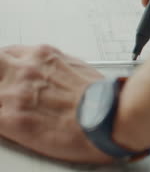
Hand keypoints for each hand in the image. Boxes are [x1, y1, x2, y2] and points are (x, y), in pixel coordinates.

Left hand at [0, 45, 112, 163]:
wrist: (109, 118)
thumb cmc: (103, 98)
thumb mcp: (80, 69)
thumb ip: (59, 68)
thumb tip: (56, 74)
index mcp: (43, 56)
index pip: (8, 54)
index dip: (8, 66)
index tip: (10, 74)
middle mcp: (25, 70)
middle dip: (0, 74)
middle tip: (10, 89)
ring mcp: (15, 94)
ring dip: (3, 100)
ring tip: (18, 109)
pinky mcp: (12, 120)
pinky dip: (3, 120)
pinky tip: (14, 125)